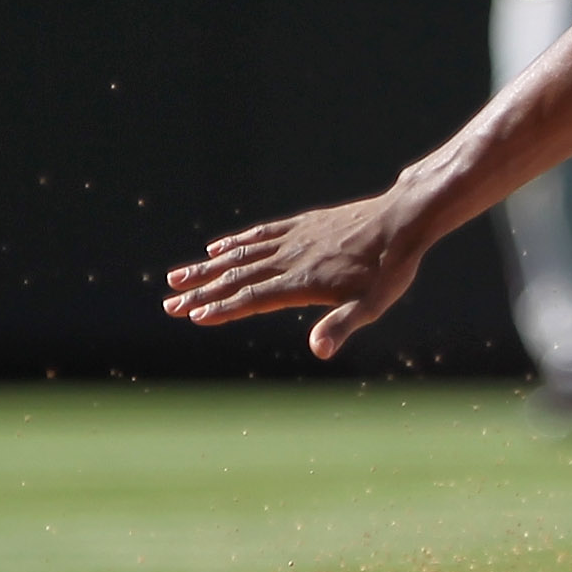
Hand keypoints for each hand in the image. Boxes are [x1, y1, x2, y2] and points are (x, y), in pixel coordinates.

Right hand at [162, 195, 425, 357]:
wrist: (402, 220)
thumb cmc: (390, 268)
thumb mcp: (372, 304)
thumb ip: (342, 326)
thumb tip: (318, 351)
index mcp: (303, 282)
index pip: (252, 299)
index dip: (222, 309)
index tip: (192, 316)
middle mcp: (291, 259)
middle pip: (237, 279)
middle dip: (202, 293)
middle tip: (169, 304)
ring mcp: (294, 239)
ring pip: (242, 255)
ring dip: (208, 267)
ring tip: (177, 276)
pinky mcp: (302, 225)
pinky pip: (261, 234)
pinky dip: (236, 243)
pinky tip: (217, 248)